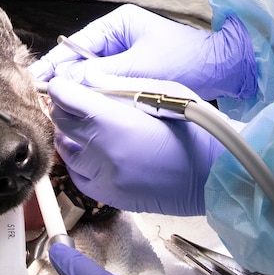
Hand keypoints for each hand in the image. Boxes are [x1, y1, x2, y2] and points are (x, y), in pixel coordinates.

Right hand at [32, 6, 257, 102]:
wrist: (223, 68)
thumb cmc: (187, 58)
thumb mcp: (142, 66)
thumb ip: (105, 74)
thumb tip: (69, 83)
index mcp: (116, 24)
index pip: (73, 45)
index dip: (54, 65)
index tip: (35, 82)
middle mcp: (116, 38)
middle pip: (78, 62)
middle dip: (63, 82)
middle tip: (42, 103)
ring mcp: (124, 56)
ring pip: (91, 77)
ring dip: (79, 92)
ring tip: (58, 111)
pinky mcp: (132, 75)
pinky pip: (106, 86)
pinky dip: (96, 98)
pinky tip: (85, 112)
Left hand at [43, 77, 223, 215]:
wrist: (212, 174)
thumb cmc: (194, 129)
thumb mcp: (161, 92)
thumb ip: (118, 86)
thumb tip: (88, 79)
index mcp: (115, 121)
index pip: (65, 98)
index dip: (62, 87)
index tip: (65, 85)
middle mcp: (103, 151)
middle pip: (61, 121)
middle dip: (65, 107)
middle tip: (77, 101)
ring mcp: (104, 176)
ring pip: (64, 148)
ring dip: (70, 134)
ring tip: (88, 126)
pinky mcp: (108, 194)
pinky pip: (76, 174)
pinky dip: (79, 160)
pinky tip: (94, 151)